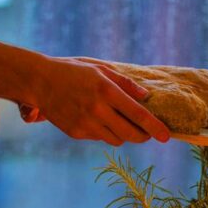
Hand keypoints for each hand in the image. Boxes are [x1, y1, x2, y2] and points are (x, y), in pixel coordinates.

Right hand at [24, 56, 169, 145]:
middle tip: (148, 133)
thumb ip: (125, 83)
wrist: (39, 82)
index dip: (155, 127)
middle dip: (144, 136)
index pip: (138, 114)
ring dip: (124, 134)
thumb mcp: (100, 69)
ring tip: (120, 122)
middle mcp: (98, 109)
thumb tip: (146, 96)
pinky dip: (105, 132)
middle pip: (131, 134)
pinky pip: (100, 138)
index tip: (167, 136)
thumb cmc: (73, 71)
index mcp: (106, 91)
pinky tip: (97, 120)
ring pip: (117, 139)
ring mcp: (86, 124)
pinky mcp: (76, 133)